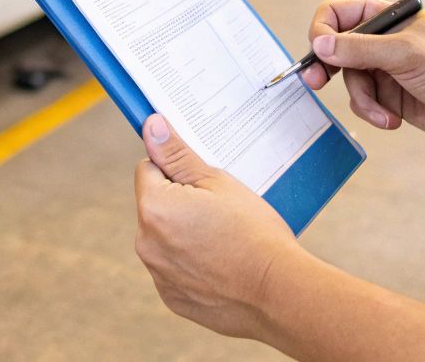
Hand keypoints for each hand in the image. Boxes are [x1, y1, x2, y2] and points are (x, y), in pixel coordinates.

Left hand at [132, 115, 301, 340]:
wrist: (279, 293)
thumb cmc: (253, 233)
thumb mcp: (218, 182)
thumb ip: (177, 154)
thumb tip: (151, 127)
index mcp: (154, 208)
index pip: (148, 169)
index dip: (175, 169)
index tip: (201, 179)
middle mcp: (146, 243)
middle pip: (155, 205)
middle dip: (179, 202)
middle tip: (219, 210)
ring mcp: (158, 275)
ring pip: (164, 238)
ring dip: (184, 233)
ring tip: (224, 239)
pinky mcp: (172, 298)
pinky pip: (174, 268)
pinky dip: (191, 263)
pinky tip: (221, 264)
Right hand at [302, 0, 424, 142]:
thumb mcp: (404, 54)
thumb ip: (359, 49)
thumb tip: (320, 44)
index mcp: (388, 18)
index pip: (339, 14)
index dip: (323, 30)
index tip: (320, 51)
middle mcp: (383, 41)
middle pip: (337, 49)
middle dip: (326, 67)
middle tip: (314, 81)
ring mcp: (385, 69)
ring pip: (350, 81)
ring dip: (363, 99)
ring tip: (384, 112)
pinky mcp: (389, 96)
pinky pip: (363, 102)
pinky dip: (373, 112)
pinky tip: (392, 119)